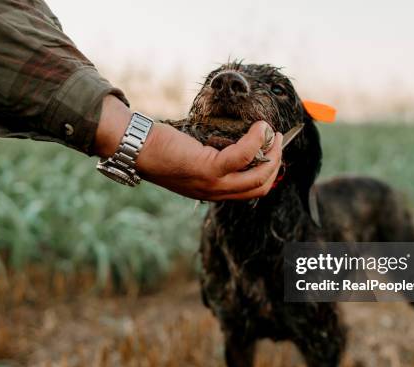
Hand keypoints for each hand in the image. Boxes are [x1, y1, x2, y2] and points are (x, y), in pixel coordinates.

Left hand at [137, 121, 282, 200]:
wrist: (135, 147)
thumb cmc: (161, 147)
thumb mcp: (191, 160)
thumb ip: (213, 158)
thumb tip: (238, 141)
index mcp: (212, 192)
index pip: (251, 191)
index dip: (269, 173)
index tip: (273, 151)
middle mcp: (215, 192)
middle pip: (260, 186)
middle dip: (276, 162)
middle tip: (277, 139)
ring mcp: (212, 183)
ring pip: (257, 174)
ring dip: (272, 152)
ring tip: (270, 132)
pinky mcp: (208, 168)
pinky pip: (242, 155)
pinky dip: (255, 139)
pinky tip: (258, 127)